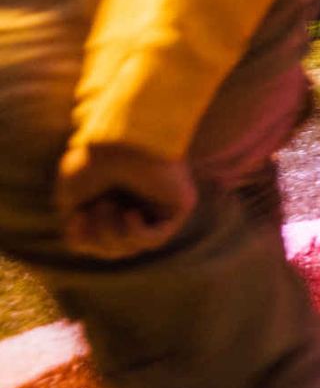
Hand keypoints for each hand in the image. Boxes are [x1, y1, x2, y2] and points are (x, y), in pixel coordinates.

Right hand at [55, 143, 195, 259]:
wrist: (123, 138)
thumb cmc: (95, 160)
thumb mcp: (72, 197)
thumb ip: (78, 226)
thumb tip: (85, 245)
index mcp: (115, 198)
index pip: (96, 240)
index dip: (82, 239)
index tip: (75, 219)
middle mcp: (139, 203)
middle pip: (112, 248)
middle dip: (97, 237)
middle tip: (97, 207)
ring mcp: (160, 206)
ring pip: (131, 246)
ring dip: (111, 233)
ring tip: (107, 204)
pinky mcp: (179, 206)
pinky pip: (156, 239)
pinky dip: (136, 233)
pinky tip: (131, 214)